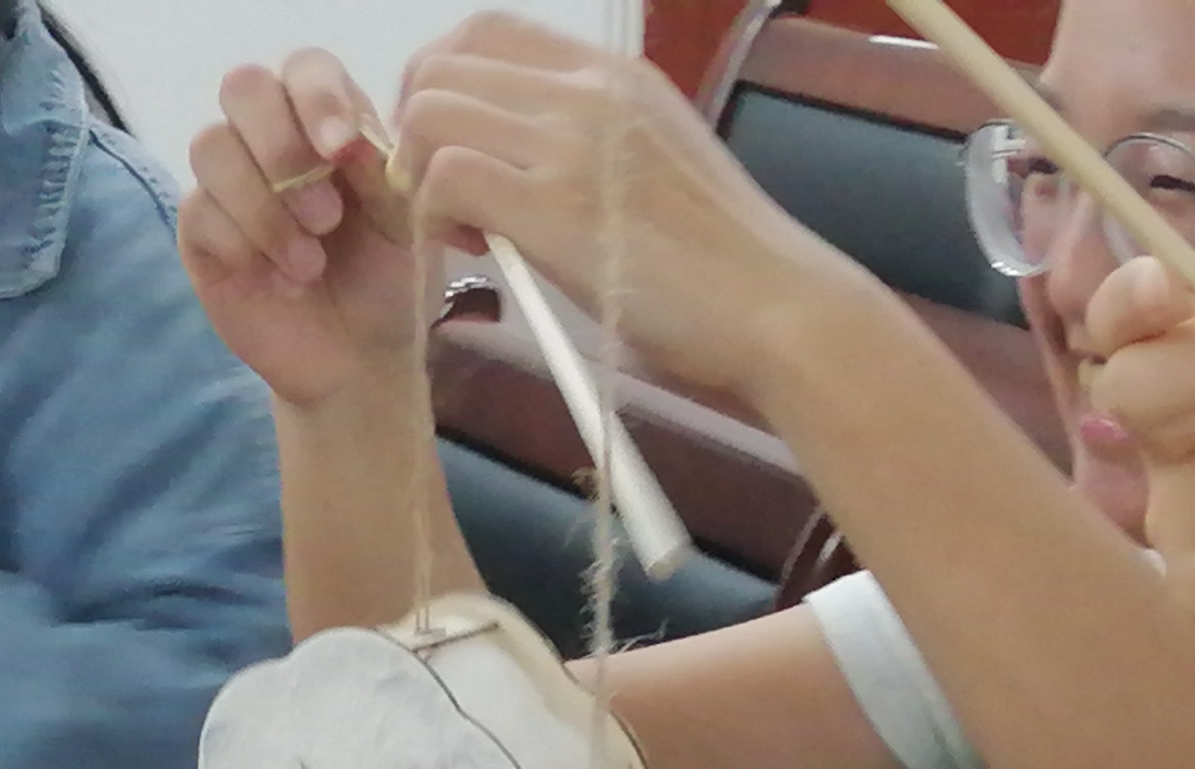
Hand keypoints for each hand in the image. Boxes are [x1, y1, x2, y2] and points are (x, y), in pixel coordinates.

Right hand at [179, 51, 425, 408]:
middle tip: (326, 217)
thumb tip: (346, 140)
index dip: (316, 97)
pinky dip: (246, 248)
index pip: (304, 68)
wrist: (359, 359)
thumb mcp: (403, 226)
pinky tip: (283, 282)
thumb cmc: (384, 280)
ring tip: (309, 265)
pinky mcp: (200, 230)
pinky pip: (200, 211)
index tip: (342, 149)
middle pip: (243, 87)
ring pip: (212, 146)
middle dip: (282, 149)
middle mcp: (269, 136)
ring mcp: (228, 180)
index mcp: (325, 119)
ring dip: (266, 209)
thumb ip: (381, 175)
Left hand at [393, 13, 862, 406]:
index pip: (487, 32)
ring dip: (421, 173)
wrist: (778, 310)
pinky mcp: (554, 206)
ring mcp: (570, 142)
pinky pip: (445, 175)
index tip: (452, 147)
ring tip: (458, 227)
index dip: (443, 83)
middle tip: (442, 196)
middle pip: (442, 64)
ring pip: (431, 113)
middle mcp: (590, 91)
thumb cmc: (725, 268)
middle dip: (416, 130)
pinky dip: (434, 214)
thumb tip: (527, 161)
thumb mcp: (660, 167)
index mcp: (615, 76)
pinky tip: (470, 249)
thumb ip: (594, 146)